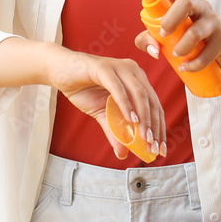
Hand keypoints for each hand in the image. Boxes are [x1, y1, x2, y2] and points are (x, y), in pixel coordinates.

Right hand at [47, 46, 164, 158]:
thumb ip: (114, 131)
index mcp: (137, 80)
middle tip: (153, 147)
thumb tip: (124, 153)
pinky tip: (130, 119)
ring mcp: (120, 67)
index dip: (160, 128)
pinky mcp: (104, 67)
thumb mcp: (102, 114)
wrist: (59, 71)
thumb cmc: (83, 88)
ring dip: (143, 118)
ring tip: (144, 137)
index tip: (161, 148)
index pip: (155, 106)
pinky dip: (125, 105)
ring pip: (139, 94)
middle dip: (154, 126)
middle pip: (151, 101)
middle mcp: (133, 71)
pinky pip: (118, 88)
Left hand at [128, 0, 220, 74]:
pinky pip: (206, 52)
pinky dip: (193, 63)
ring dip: (182, 47)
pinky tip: (185, 67)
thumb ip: (149, 39)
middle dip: (170, 20)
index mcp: (182, 2)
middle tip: (164, 34)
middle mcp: (199, 6)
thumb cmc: (189, 43)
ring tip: (176, 55)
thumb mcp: (165, 40)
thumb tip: (154, 50)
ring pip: (195, 31)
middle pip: (185, 1)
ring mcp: (213, 21)